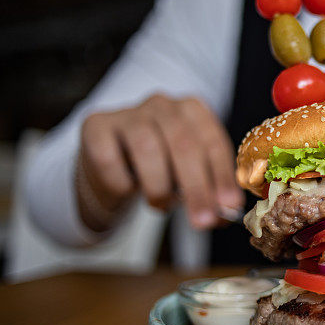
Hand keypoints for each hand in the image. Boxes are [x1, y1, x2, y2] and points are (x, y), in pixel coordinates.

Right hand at [77, 94, 243, 231]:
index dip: (221, 175)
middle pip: (183, 143)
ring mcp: (126, 112)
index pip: (212, 140)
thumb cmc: (158, 167)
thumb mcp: (187, 174)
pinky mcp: (95, 126)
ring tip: (161, 205)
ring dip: (159, 186)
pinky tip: (128, 189)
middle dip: (196, 187)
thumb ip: (207, 188)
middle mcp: (161, 104)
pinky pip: (110, 159)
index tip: (228, 206)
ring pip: (148, 147)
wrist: (109, 164)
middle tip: (203, 220)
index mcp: (192, 110)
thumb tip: (226, 214)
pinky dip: (122, 183)